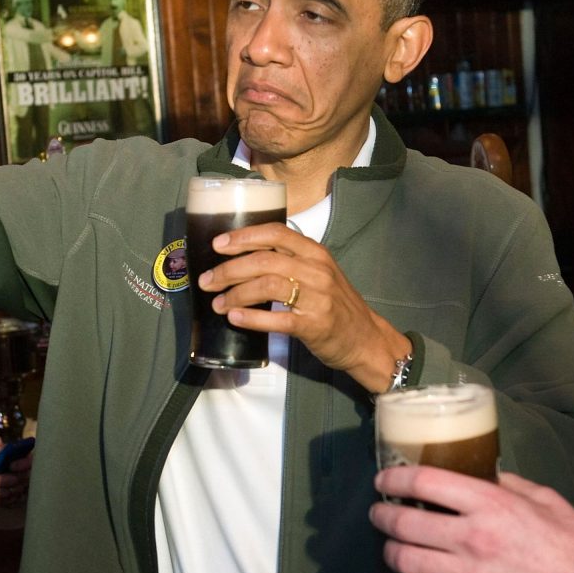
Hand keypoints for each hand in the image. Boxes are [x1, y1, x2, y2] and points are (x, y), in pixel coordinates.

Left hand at [199, 222, 408, 391]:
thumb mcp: (318, 273)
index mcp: (315, 253)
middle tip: (207, 281)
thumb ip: (288, 261)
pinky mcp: (315, 326)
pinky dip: (252, 318)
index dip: (243, 236)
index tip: (218, 244)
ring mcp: (317, 298)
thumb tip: (241, 259)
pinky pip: (278, 319)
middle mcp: (317, 270)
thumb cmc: (335, 304)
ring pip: (267, 286)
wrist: (366, 340)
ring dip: (235, 294)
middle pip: (264, 260)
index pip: (275, 233)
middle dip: (229, 270)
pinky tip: (235, 318)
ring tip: (217, 303)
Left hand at [370, 466, 573, 572]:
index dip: (394, 479)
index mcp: (490, 504)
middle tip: (380, 514)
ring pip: (406, 561)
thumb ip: (506, 483)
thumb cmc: (572, 547)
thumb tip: (479, 471)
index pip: (423, 481)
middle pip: (404, 522)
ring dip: (392, 553)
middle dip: (384, 516)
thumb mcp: (543, 500)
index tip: (383, 480)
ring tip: (392, 549)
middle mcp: (474, 539)